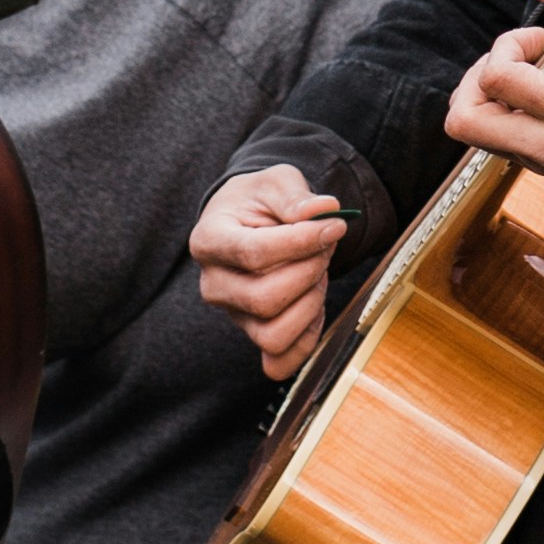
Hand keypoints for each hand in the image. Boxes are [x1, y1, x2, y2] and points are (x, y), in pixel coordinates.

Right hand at [190, 160, 350, 382]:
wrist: (250, 221)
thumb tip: (323, 211)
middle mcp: (214, 284)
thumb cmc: (260, 202)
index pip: (253, 253)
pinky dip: (306, 340)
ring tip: (318, 274)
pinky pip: (279, 361)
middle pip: (264, 299)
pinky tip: (315, 305)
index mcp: (209, 240)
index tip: (334, 226)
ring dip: (310, 306)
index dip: (301, 242)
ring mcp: (232, 314)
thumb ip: (296, 196)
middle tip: (325, 246)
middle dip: (309, 272)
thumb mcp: (276, 182)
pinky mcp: (253, 334)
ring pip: (273, 335)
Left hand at [443, 0, 543, 222]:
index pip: (496, 78)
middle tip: (511, 61)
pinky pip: (503, 144)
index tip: (538, 38)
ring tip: (527, 78)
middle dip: (474, 79)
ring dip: (489, 98)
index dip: (506, 45)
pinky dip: (508, 114)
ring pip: (476, 135)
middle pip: (463, 120)